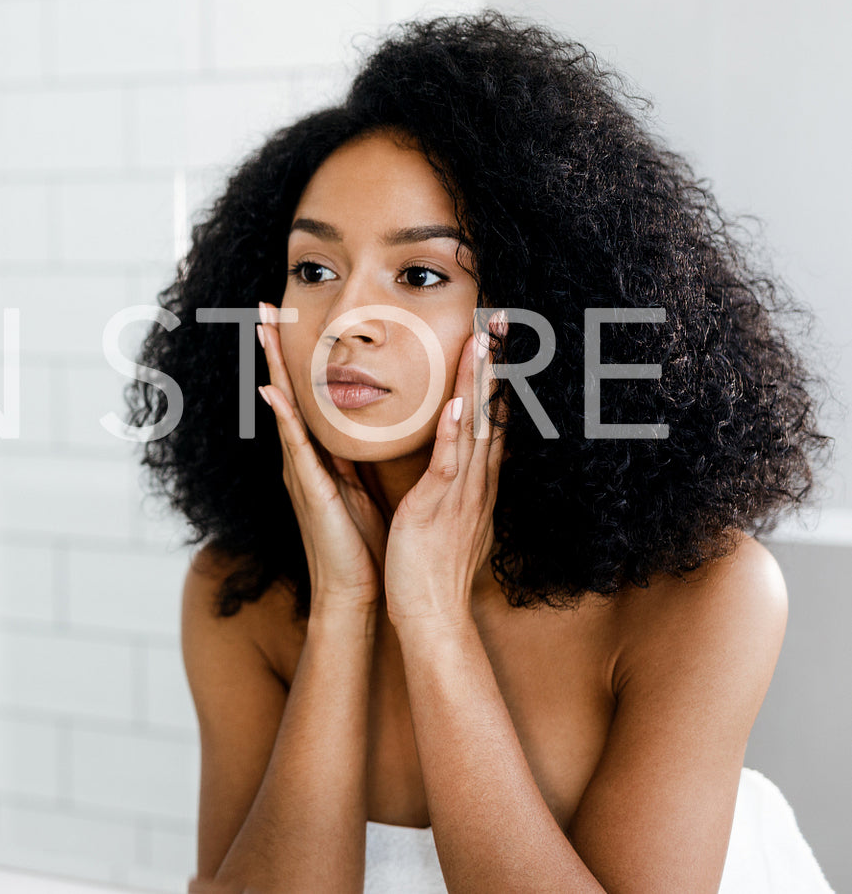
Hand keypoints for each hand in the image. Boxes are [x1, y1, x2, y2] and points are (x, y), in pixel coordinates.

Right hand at [257, 301, 386, 613]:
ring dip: (273, 368)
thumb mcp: (362, 487)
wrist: (354, 592)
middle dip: (274, 349)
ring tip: (263, 331)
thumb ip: (358, 457)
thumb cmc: (363, 544)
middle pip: (284, 391)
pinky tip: (273, 391)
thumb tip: (366, 426)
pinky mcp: (310, 490)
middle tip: (262, 306)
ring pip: (285, 408)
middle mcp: (302, 458)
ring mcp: (300, 472)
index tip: (287, 317)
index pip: (304, 395)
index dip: (294, 357)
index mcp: (318, 456)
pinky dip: (284, 418)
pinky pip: (295, 446)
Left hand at [383, 310, 508, 633]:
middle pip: (490, 410)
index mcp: (474, 480)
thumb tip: (454, 457)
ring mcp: (460, 493)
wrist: (431, 615)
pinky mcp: (438, 509)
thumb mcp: (449, 515)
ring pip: (474, 428)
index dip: (493, 374)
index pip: (488, 416)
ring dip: (477, 383)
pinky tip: (457, 404)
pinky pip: (449, 465)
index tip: (495, 335)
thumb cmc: (431, 568)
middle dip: (494, 363)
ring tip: (483, 341)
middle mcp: (475, 480)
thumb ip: (452, 483)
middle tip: (500, 317)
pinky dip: (454, 434)